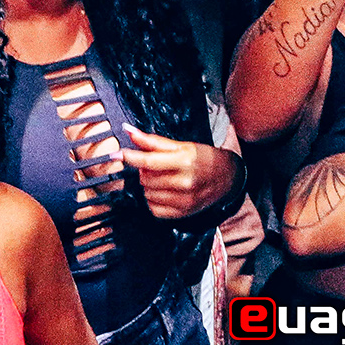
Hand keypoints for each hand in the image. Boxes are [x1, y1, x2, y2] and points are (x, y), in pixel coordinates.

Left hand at [121, 129, 238, 218]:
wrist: (227, 178)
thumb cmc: (203, 158)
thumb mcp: (181, 145)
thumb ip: (152, 141)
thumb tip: (129, 131)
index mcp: (184, 161)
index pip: (149, 161)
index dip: (130, 157)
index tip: (117, 154)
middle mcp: (184, 182)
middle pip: (146, 178)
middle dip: (145, 170)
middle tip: (157, 165)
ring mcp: (183, 200)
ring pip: (147, 193)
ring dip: (149, 185)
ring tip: (163, 178)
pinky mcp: (182, 213)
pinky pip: (153, 209)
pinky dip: (153, 200)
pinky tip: (163, 192)